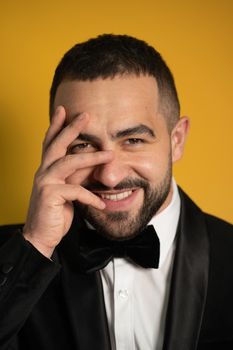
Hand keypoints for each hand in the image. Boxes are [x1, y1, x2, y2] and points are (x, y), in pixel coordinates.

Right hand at [23, 106, 111, 257]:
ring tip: (110, 154)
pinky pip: (76, 191)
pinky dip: (91, 197)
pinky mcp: (50, 195)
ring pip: (69, 162)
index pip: (50, 143)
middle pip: (57, 144)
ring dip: (92, 157)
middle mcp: (43, 172)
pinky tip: (101, 203)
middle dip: (72, 128)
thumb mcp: (67, 192)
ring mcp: (45, 182)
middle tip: (86, 115)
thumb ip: (75, 178)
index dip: (56, 126)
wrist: (41, 236)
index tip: (64, 110)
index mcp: (46, 170)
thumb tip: (92, 167)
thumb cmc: (54, 213)